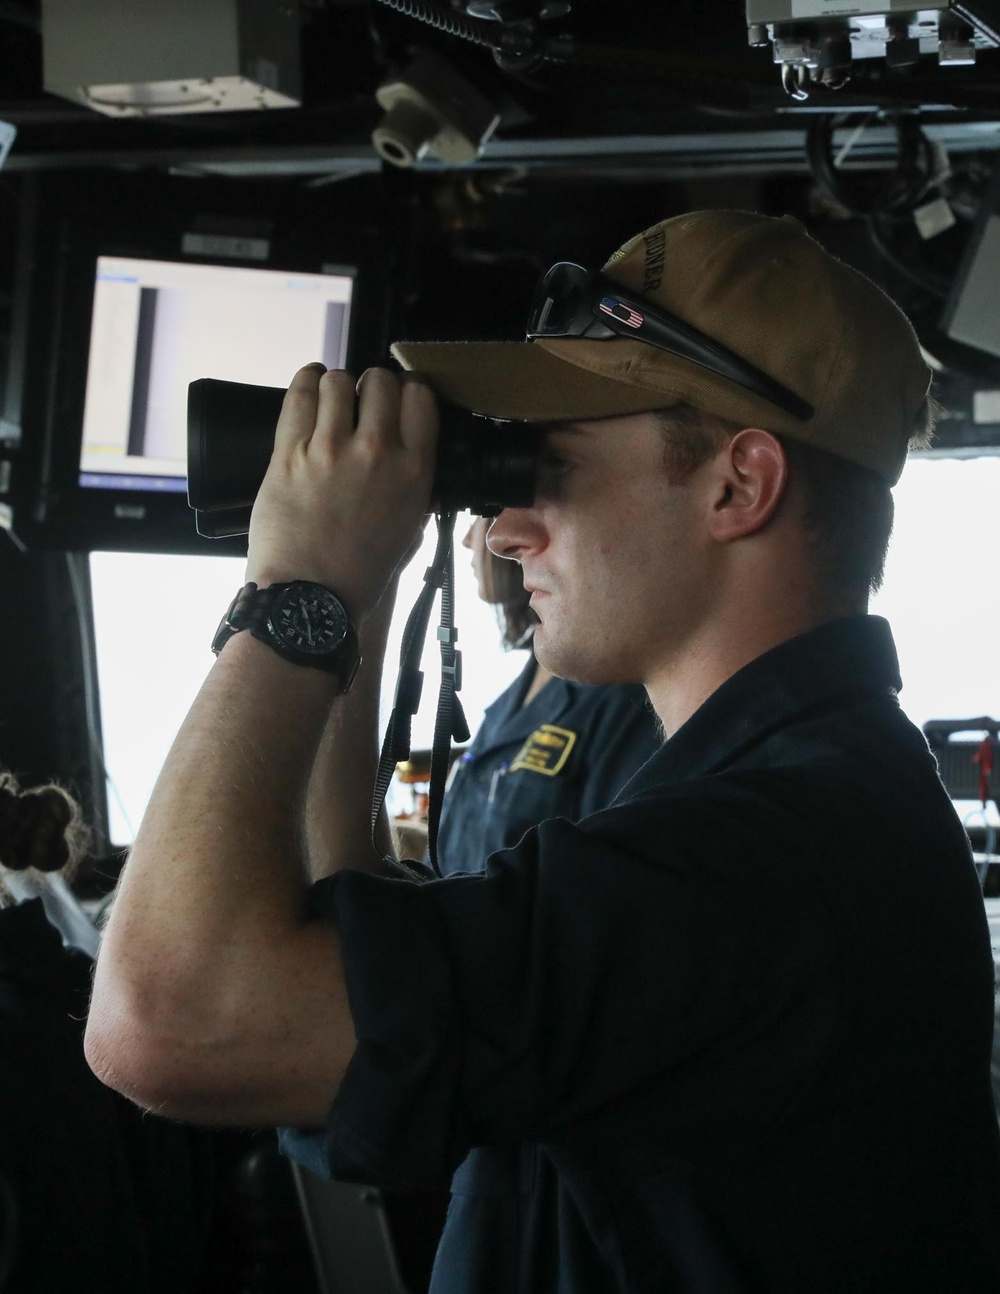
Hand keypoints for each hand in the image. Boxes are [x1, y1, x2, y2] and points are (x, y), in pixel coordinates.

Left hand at [246, 365, 437, 622]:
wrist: (311, 599)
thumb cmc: (362, 575)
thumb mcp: (411, 533)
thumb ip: (417, 492)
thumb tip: (415, 464)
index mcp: (416, 472)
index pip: (420, 398)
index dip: (408, 391)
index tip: (399, 397)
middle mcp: (378, 451)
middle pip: (380, 381)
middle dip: (373, 385)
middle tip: (363, 401)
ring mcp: (331, 449)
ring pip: (339, 382)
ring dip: (337, 385)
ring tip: (332, 397)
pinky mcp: (289, 452)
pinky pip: (299, 394)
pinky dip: (306, 381)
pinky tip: (309, 383)